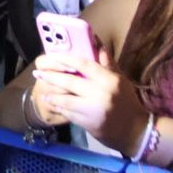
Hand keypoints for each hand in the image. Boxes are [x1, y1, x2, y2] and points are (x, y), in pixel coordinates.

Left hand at [31, 47, 149, 152]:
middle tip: (38, 73)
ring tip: (44, 92)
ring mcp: (93, 110)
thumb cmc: (127, 102)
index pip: (83, 64)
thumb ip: (106, 62)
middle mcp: (100, 93)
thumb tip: (95, 41)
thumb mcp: (120, 80)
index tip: (52, 55)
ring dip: (52, 95)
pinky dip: (60, 108)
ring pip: (66, 100)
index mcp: (109, 79)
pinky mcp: (88, 124)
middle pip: (70, 81)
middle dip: (51, 76)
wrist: (135, 131)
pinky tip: (54, 104)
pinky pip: (69, 113)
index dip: (65, 58)